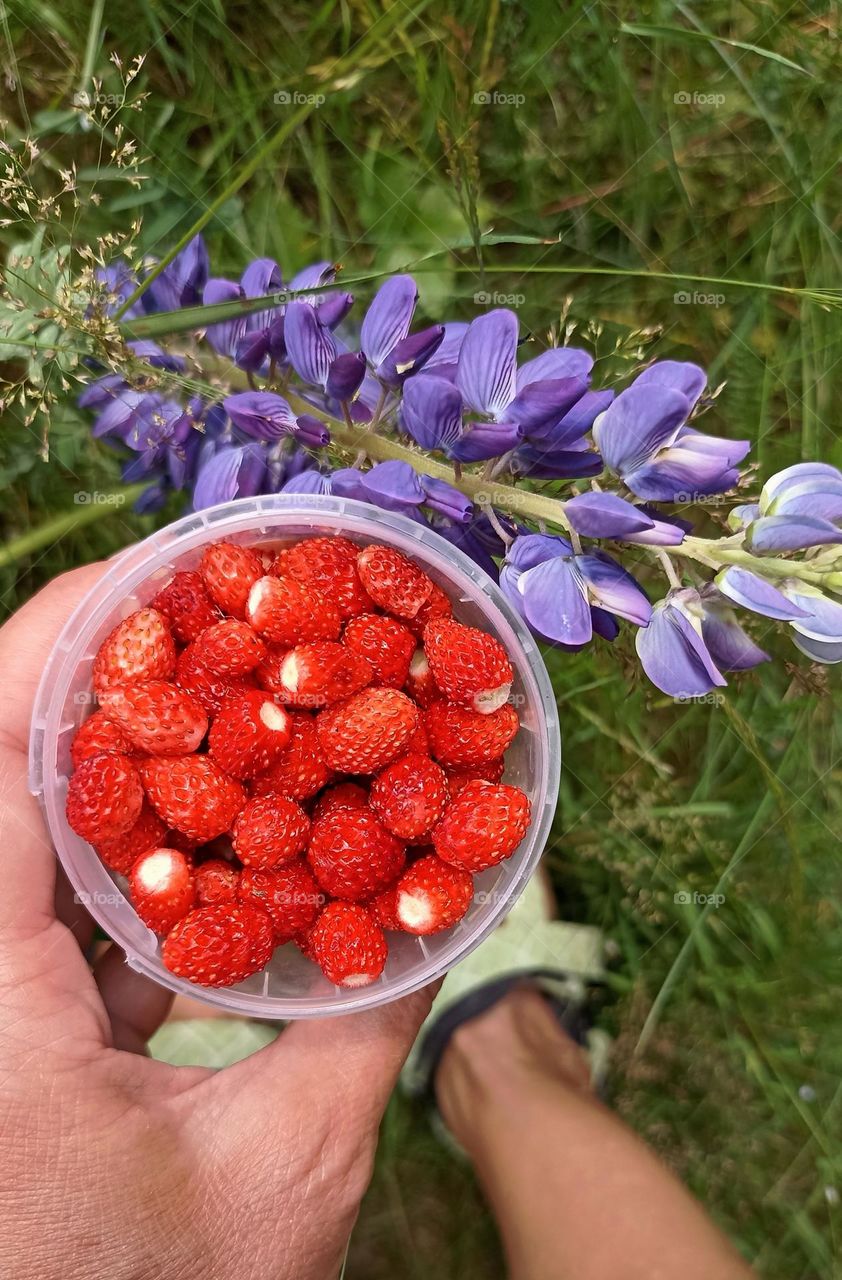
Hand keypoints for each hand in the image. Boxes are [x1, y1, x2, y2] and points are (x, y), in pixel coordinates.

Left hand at [0, 565, 433, 1279]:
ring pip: (28, 827)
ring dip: (125, 757)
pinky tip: (210, 833)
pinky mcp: (3, 1020)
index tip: (165, 570)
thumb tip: (435, 905)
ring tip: (230, 697)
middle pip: (7, 765)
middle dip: (110, 674)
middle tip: (219, 612)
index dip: (69, 638)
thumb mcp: (283, 1175)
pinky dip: (126, 848)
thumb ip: (361, 1026)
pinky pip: (48, 897)